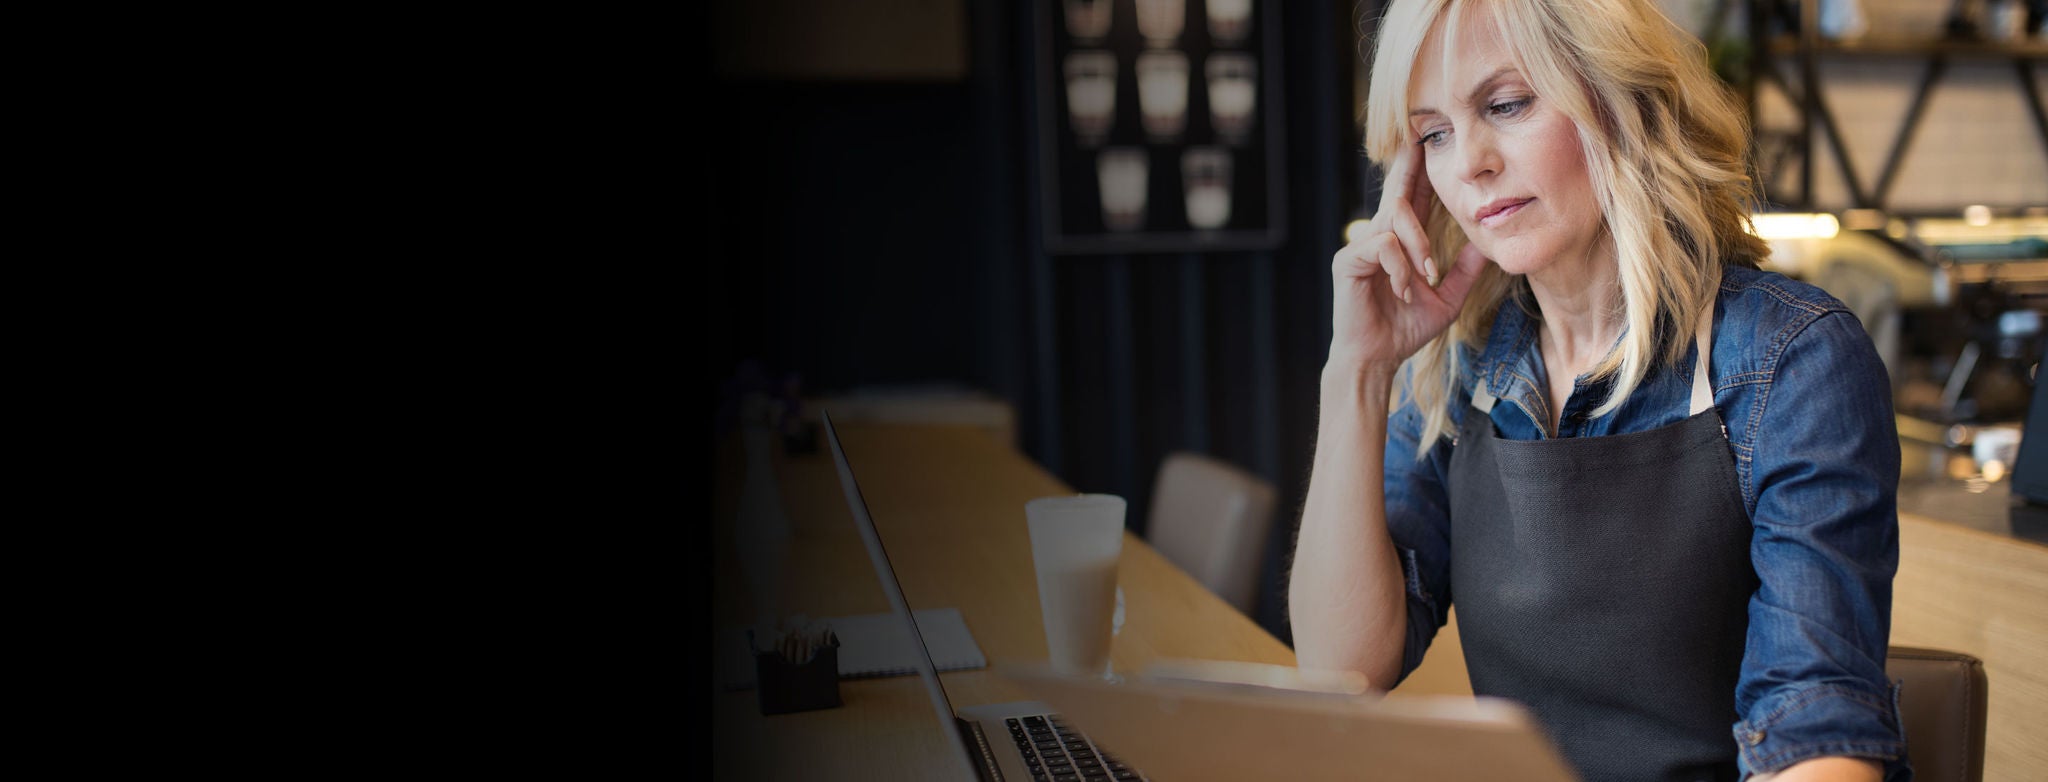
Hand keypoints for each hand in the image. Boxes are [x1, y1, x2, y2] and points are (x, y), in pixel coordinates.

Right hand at [1328, 142, 1488, 373]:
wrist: (1378, 358)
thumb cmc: (1406, 329)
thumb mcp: (1447, 298)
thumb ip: (1464, 270)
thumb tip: (1488, 243)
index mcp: (1401, 242)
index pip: (1414, 198)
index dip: (1422, 171)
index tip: (1431, 142)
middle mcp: (1378, 237)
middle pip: (1398, 192)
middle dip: (1410, 166)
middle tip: (1420, 138)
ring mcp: (1361, 246)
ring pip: (1395, 219)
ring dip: (1419, 244)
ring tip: (1427, 274)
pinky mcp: (1349, 260)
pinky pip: (1383, 245)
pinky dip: (1401, 266)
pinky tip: (1406, 290)